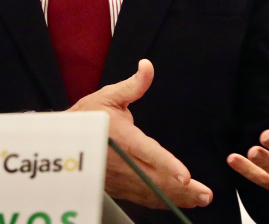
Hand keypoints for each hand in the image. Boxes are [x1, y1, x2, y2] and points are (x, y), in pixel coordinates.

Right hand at [68, 59, 212, 208]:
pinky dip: (161, 201)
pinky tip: (178, 202)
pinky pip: (142, 198)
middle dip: (183, 190)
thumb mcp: (109, 95)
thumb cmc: (88, 115)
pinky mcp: (117, 187)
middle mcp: (121, 161)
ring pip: (151, 192)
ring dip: (176, 198)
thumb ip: (133, 85)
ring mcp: (119, 177)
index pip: (148, 152)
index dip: (168, 164)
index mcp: (123, 137)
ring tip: (199, 200)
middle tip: (206, 195)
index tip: (186, 176)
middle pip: (156, 180)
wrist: (63, 140)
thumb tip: (147, 66)